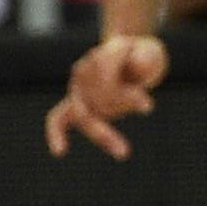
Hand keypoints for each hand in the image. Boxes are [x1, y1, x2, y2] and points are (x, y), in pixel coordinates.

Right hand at [46, 33, 170, 158]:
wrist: (129, 57)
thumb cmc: (141, 56)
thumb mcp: (150, 53)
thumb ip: (144, 59)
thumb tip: (138, 67)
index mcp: (103, 54)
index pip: (108, 77)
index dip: (127, 95)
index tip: (148, 107)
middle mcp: (84, 70)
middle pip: (98, 96)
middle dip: (120, 107)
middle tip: (143, 116)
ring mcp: (77, 88)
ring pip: (84, 114)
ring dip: (103, 133)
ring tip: (123, 152)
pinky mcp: (74, 104)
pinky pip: (57, 118)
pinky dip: (56, 133)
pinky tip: (60, 152)